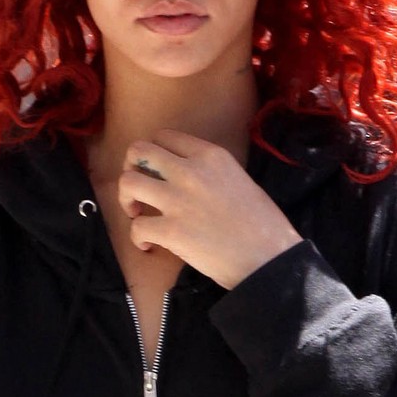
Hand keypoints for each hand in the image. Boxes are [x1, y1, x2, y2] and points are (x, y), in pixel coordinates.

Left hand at [118, 129, 302, 288]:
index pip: (165, 137)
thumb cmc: (262, 224)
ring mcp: (178, 200)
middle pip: (138, 151)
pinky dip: (138, 238)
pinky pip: (136, 227)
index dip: (154, 154)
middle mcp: (190, 171)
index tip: (156, 171)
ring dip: (127, 199)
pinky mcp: (171, 231)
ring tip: (138, 213)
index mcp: (210, 155)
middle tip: (139, 189)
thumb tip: (185, 176)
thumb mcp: (239, 179)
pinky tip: (149, 245)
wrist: (269, 259)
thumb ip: (210, 171)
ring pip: (128, 183)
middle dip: (131, 168)